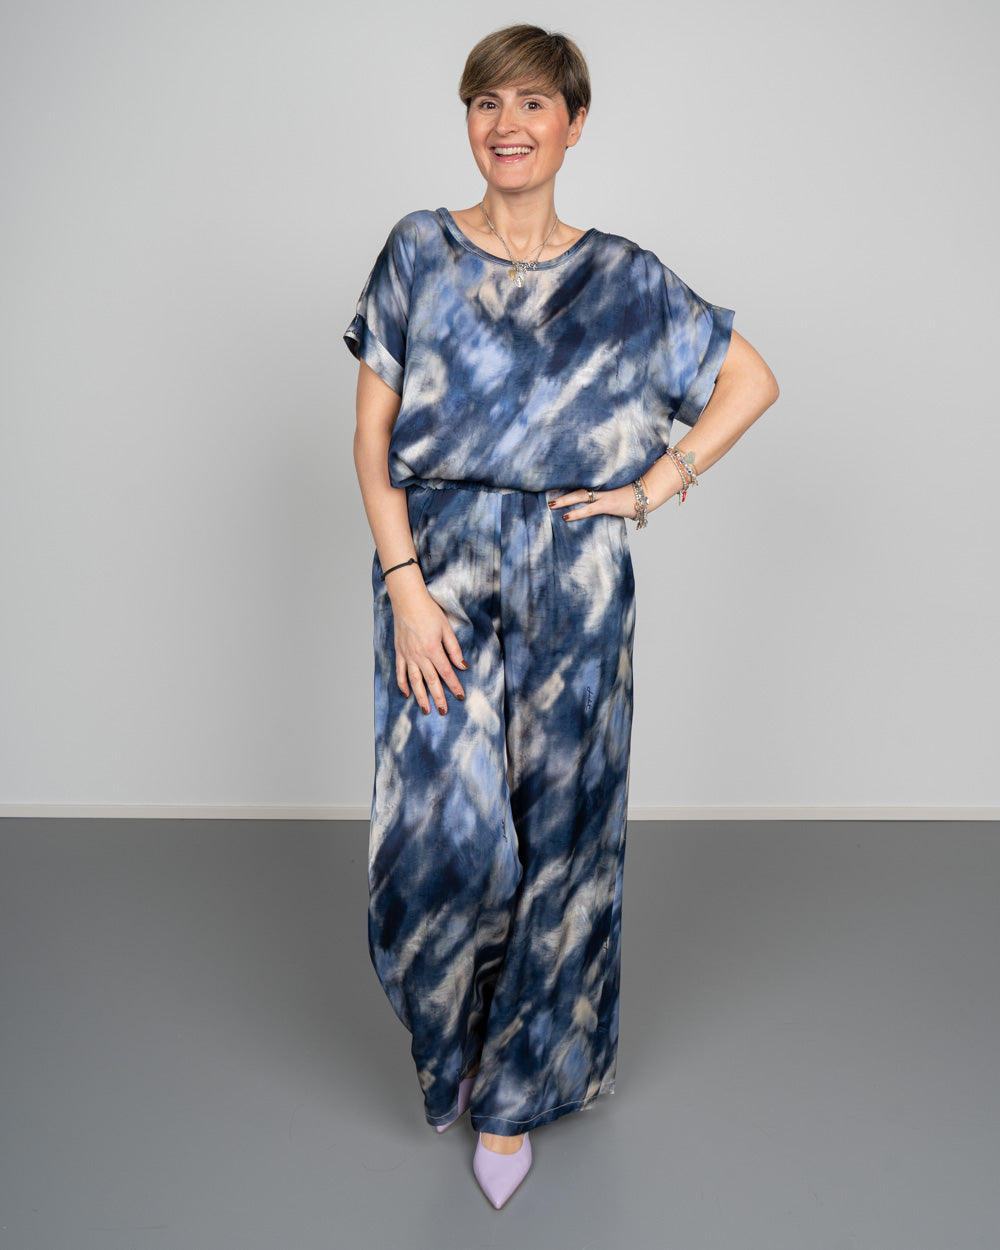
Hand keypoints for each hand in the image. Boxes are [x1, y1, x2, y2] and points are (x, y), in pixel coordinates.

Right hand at [388, 578, 466, 714]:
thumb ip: (454, 649)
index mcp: (433, 649)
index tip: (460, 696)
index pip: (446, 673)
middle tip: (444, 712)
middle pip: (431, 681)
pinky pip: (400, 672)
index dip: (454, 686)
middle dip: (438, 698)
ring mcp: (407, 655)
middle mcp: (419, 655)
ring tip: (426, 710)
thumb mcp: (446, 628)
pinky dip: (403, 685)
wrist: (407, 601)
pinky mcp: (399, 653)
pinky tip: (407, 694)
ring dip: (420, 697)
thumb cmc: (428, 611)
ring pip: (414, 681)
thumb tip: (462, 666)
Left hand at [547, 484, 637, 521]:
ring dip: (564, 501)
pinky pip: (588, 509)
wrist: (650, 492)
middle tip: (546, 495)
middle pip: (577, 487)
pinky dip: (576, 512)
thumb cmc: (637, 492)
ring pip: (579, 496)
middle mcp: (601, 487)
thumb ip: (609, 491)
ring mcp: (604, 495)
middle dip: (561, 491)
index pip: (581, 482)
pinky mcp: (608, 504)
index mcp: (603, 483)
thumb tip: (602, 496)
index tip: (554, 485)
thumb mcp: (621, 489)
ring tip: (551, 504)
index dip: (567, 484)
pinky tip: (565, 516)